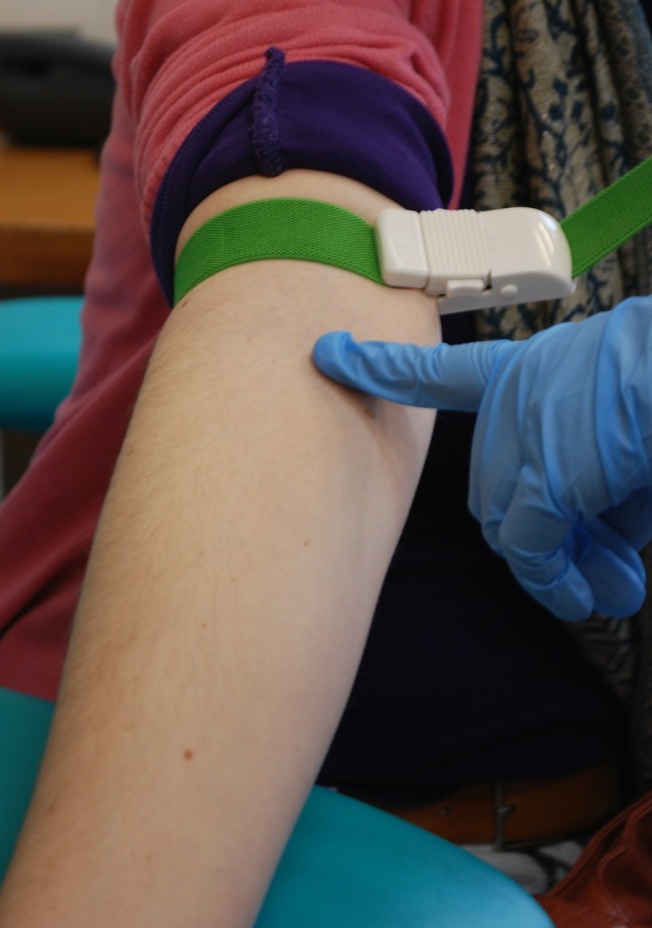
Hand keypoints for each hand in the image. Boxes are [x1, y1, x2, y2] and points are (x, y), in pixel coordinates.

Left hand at [313, 297, 651, 619]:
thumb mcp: (620, 440)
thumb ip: (594, 488)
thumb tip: (594, 555)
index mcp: (526, 371)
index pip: (439, 371)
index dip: (384, 368)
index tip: (330, 353)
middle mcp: (513, 397)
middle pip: (491, 487)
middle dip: (541, 533)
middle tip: (599, 566)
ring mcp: (520, 434)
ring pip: (508, 521)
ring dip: (558, 565)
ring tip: (611, 588)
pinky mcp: (542, 479)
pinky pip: (530, 549)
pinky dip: (557, 581)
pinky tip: (590, 597)